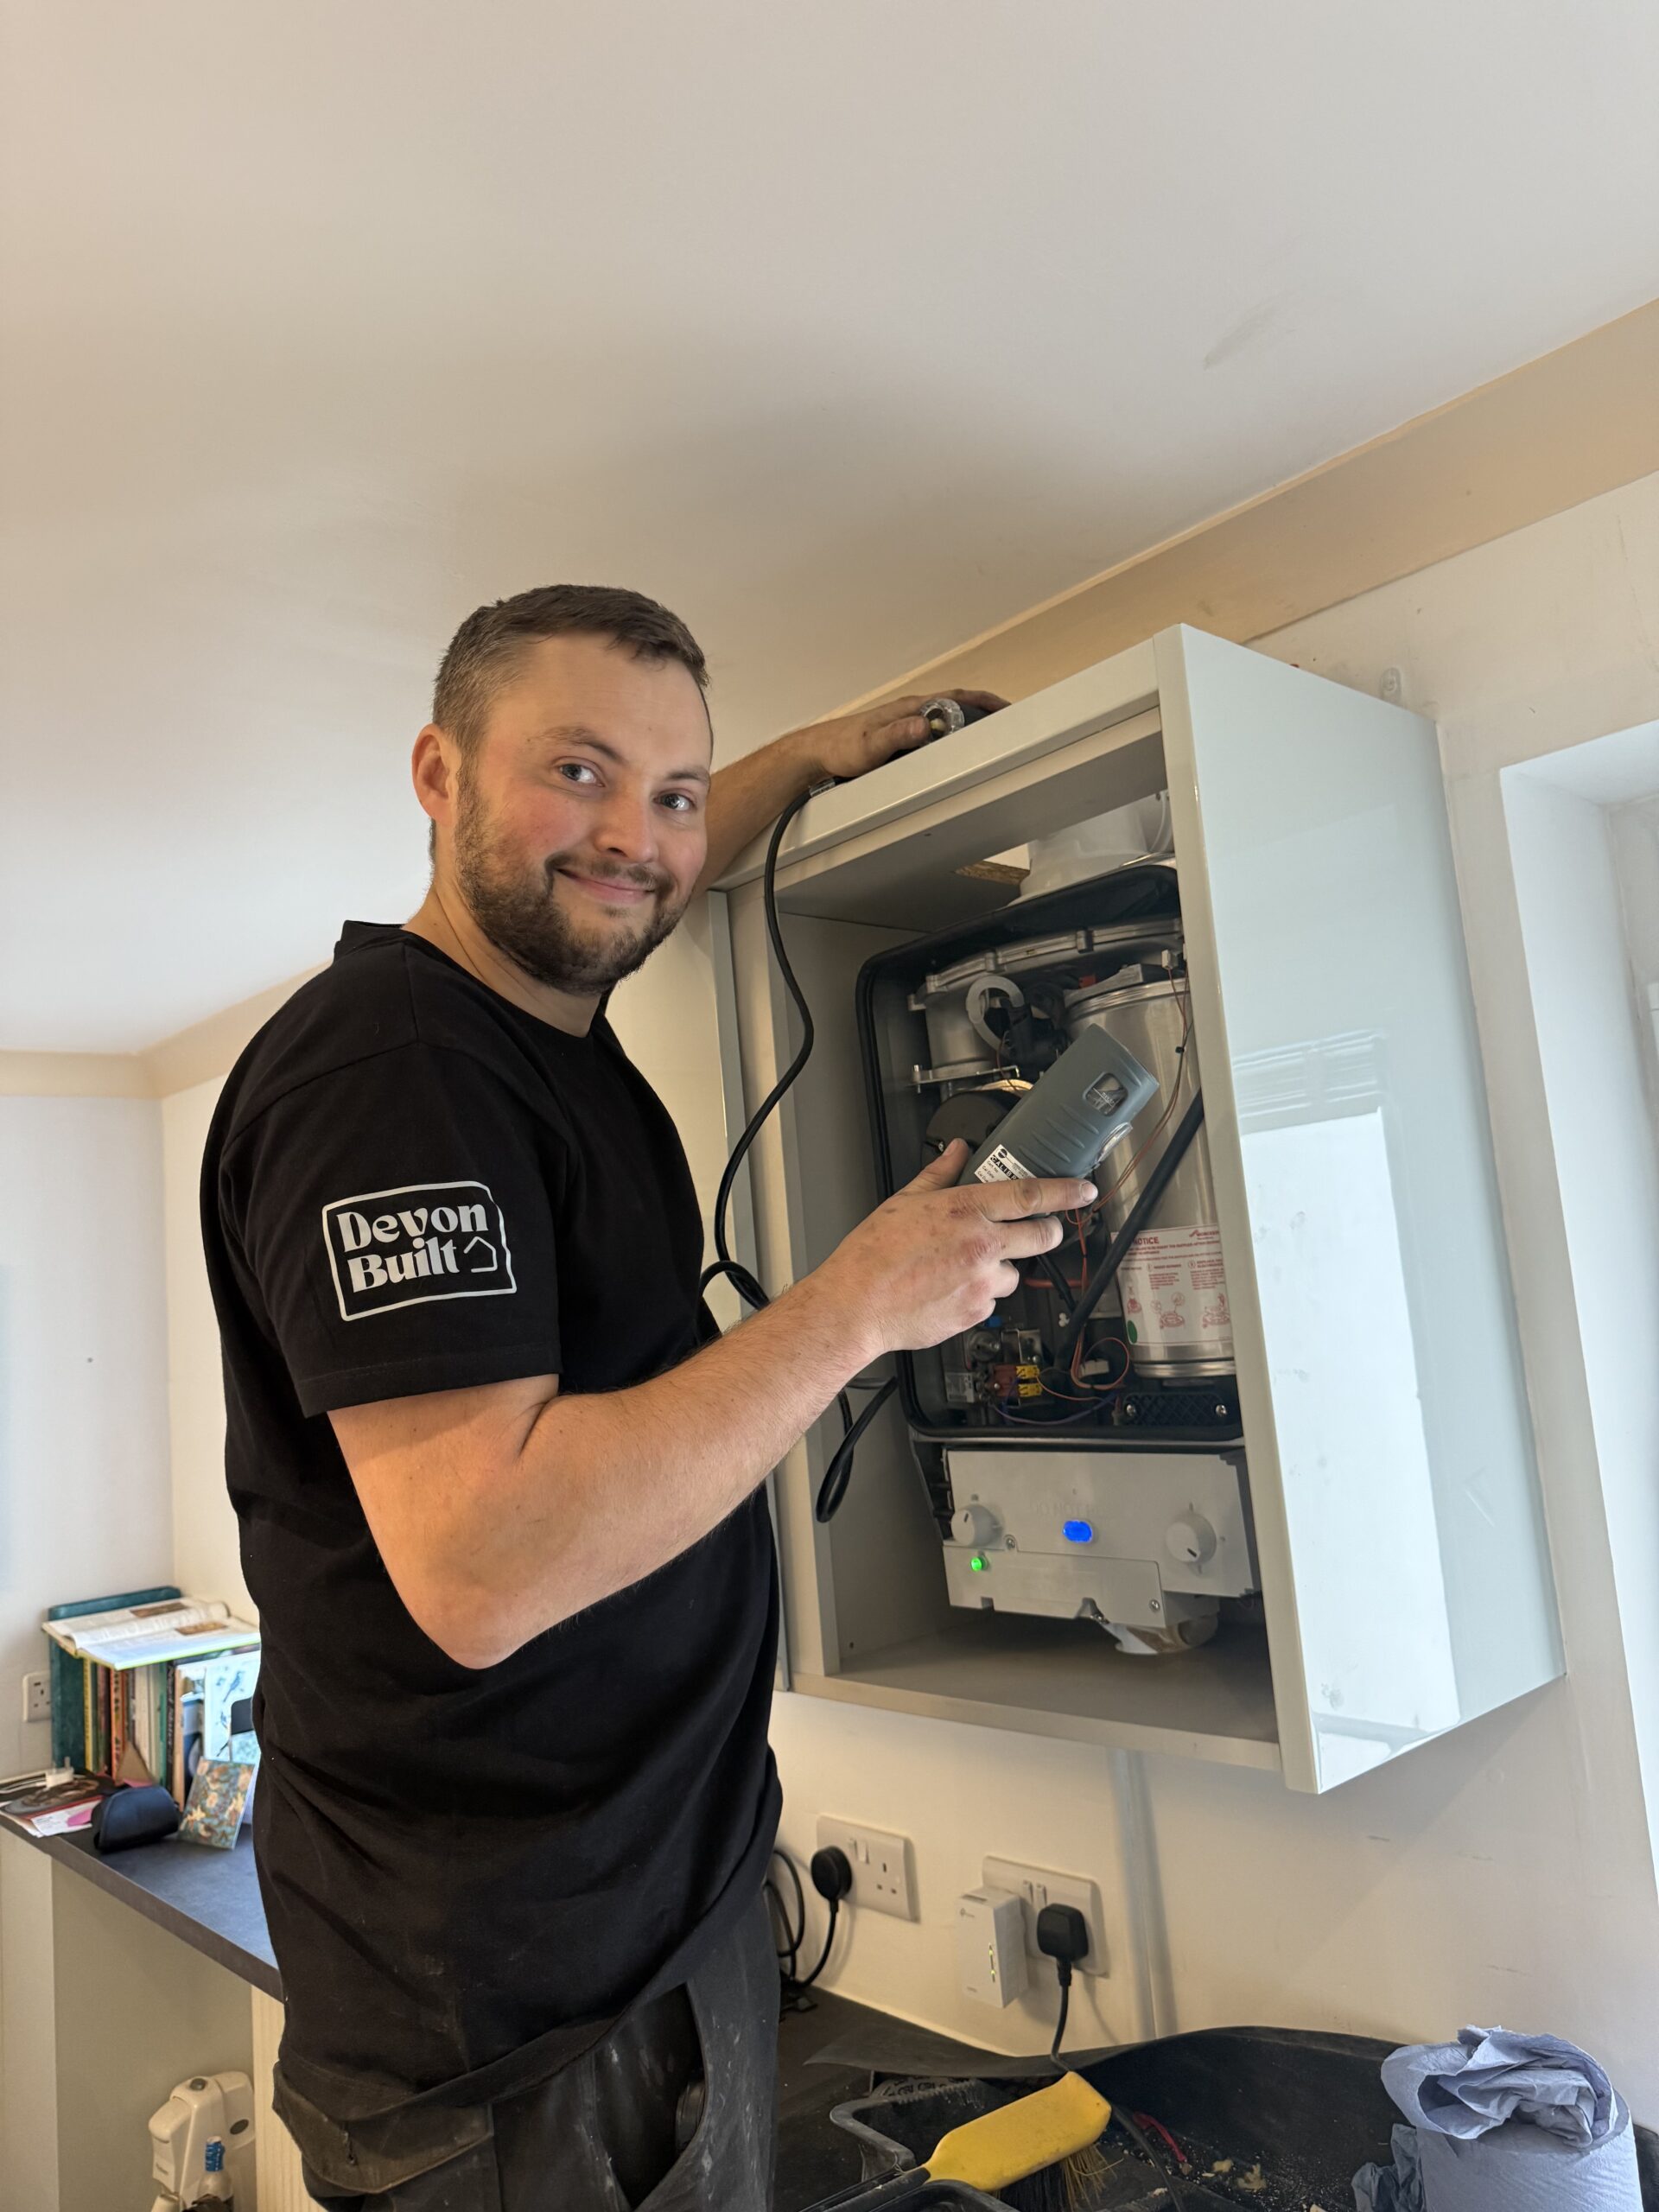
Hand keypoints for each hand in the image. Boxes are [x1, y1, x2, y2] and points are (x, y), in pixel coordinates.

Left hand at [790, 689, 1007, 784]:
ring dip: (968, 723)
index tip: (1005, 708)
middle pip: (955, 706)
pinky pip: (931, 732)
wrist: (817, 753)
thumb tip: (925, 725)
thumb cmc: (841, 747)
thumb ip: (898, 734)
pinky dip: (949, 735)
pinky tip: (952, 749)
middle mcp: (910, 711)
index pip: (956, 698)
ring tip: (987, 736)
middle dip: (983, 710)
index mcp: (909, 708)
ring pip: (944, 719)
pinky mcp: (898, 735)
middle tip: (1006, 723)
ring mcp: (904, 722)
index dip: (983, 701)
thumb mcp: (871, 745)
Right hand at [811, 1142, 1095, 1360]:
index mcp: (965, 1210)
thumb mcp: (904, 1202)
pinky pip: (992, 1300)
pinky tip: (950, 1288)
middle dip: (1048, 1232)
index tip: (1084, 1191)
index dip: (1065, 1192)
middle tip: (1042, 1230)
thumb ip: (939, 1175)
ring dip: (1001, 1267)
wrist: (856, 1306)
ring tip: (967, 1266)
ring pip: (1015, 1272)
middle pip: (1042, 1236)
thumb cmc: (872, 1256)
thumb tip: (957, 1151)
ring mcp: (982, 1282)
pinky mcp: (977, 1312)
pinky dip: (979, 1293)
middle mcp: (982, 1245)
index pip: (1031, 1195)